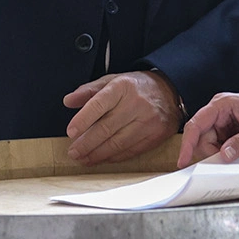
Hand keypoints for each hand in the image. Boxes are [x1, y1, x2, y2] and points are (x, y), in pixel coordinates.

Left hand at [63, 69, 180, 164]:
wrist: (170, 91)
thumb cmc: (136, 87)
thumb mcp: (112, 80)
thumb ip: (89, 90)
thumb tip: (68, 101)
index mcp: (123, 87)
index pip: (99, 104)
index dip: (83, 120)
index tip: (71, 132)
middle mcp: (136, 104)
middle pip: (106, 128)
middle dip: (86, 144)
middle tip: (73, 152)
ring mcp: (148, 121)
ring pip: (117, 143)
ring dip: (97, 154)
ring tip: (84, 158)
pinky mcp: (156, 135)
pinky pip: (130, 151)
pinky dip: (113, 157)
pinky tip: (102, 158)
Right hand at [177, 91, 238, 166]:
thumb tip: (225, 155)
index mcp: (221, 104)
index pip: (196, 124)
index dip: (187, 144)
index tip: (183, 161)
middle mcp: (217, 111)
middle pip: (201, 137)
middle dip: (210, 152)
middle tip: (225, 163)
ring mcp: (220, 121)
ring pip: (208, 143)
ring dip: (217, 154)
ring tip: (235, 156)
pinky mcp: (225, 130)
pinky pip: (217, 145)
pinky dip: (223, 153)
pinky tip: (234, 154)